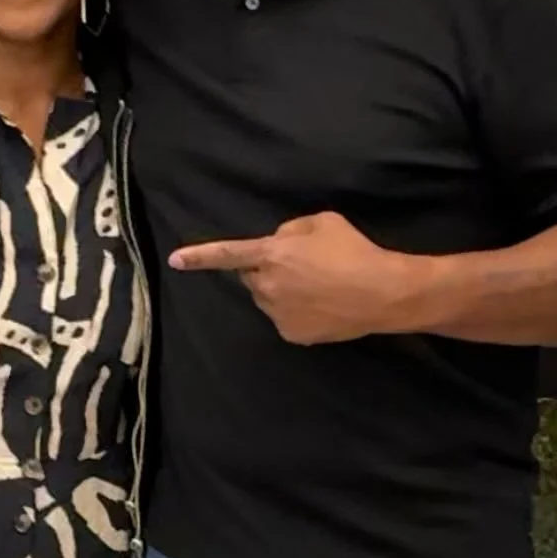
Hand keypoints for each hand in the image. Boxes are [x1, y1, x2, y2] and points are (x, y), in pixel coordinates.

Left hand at [169, 212, 422, 345]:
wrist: (381, 293)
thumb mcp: (323, 222)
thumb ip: (291, 230)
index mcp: (271, 254)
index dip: (199, 257)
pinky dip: (296, 311)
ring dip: (280, 291)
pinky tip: (322, 305)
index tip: (175, 261)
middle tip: (300, 266)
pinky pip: (284, 319)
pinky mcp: (292, 335)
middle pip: (251, 277)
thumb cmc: (354, 251)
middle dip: (265, 270)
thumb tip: (279, 242)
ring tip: (317, 287)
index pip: (228, 254)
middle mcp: (267, 286)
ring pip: (267, 299)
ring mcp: (278, 314)